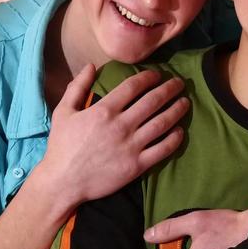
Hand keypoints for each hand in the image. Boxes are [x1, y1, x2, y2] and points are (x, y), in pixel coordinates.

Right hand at [35, 64, 189, 209]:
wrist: (63, 182)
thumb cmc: (61, 146)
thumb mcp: (63, 112)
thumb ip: (77, 87)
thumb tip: (91, 66)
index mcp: (104, 110)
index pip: (134, 86)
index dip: (149, 77)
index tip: (158, 75)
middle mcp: (121, 125)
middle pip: (153, 101)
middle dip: (169, 89)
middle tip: (180, 83)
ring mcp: (131, 146)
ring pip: (162, 123)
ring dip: (177, 110)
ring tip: (186, 102)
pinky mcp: (137, 165)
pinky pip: (162, 149)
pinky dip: (174, 138)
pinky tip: (180, 130)